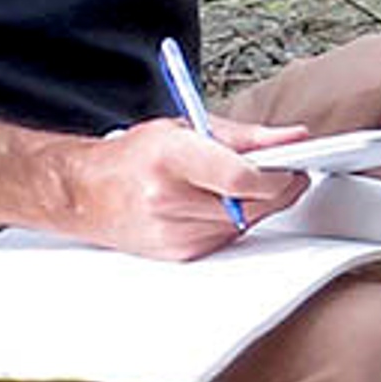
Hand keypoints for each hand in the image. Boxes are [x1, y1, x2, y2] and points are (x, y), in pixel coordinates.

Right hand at [76, 112, 311, 259]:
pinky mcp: (178, 255)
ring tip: (251, 183)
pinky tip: (226, 204)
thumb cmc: (134, 156)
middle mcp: (169, 199)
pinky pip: (229, 239)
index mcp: (171, 158)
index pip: (242, 177)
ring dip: (259, 206)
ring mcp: (172, 233)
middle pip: (250, 205)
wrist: (85, 193)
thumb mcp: (187, 126)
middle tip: (288, 171)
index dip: (279, 173)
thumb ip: (245, 135)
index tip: (295, 164)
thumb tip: (293, 138)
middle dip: (279, 189)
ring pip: (245, 224)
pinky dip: (238, 221)